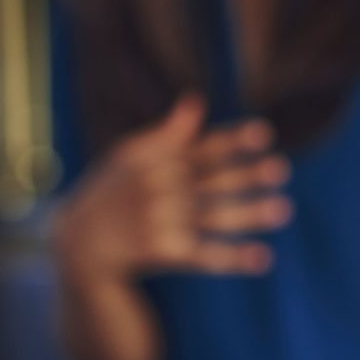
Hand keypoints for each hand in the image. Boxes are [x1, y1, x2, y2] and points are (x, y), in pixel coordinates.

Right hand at [53, 94, 289, 278]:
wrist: (76, 243)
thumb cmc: (109, 192)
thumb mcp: (129, 157)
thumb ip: (167, 134)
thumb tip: (195, 100)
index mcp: (154, 163)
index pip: (199, 150)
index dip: (231, 141)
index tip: (264, 133)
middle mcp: (157, 191)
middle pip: (210, 182)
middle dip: (245, 176)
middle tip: (282, 170)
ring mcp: (159, 223)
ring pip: (211, 218)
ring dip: (248, 214)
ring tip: (283, 209)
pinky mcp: (160, 254)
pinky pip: (202, 256)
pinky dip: (232, 259)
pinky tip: (262, 258)